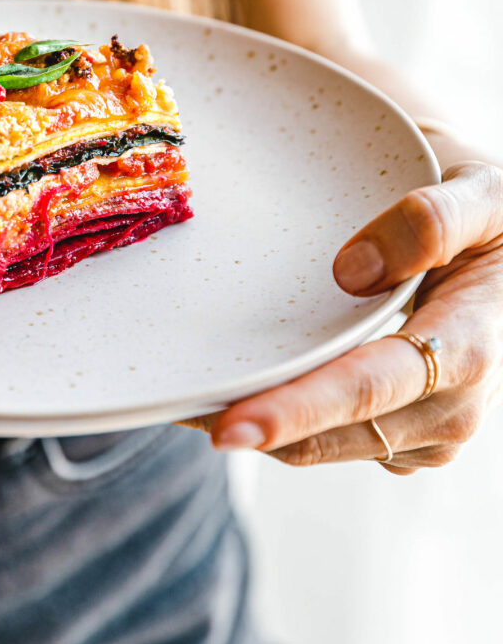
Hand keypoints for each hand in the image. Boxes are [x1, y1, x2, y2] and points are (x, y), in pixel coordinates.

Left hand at [196, 162, 502, 472]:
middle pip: (334, 432)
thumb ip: (431, 221)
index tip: (227, 427)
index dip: (298, 409)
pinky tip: (237, 390)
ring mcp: (428, 432)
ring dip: (260, 428)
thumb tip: (352, 271)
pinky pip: (329, 444)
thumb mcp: (485, 195)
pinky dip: (282, 424)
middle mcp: (454, 407)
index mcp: (472, 346)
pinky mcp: (404, 440)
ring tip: (186, 396)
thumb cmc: (492, 217)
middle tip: (173, 404)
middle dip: (256, 425)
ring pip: (323, 448)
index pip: (373, 387)